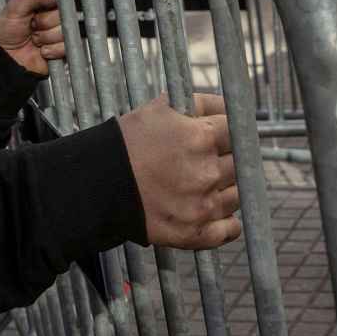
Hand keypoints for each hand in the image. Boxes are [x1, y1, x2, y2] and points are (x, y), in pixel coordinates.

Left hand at [0, 0, 64, 75]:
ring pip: (65, 31)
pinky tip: (41, 49)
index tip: (44, 7)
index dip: (57, 2)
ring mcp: (62, 32)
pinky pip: (66, 47)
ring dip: (46, 37)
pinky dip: (51, 49)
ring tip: (34, 37)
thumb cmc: (7, 28)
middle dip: (45, 22)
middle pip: (66, 14)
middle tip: (32, 24)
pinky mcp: (64, 49)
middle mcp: (58, 15)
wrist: (3, 55)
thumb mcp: (17, 5)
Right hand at [117, 94, 241, 249]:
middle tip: (205, 160)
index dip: (226, 133)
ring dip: (227, 188)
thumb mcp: (161, 107)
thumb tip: (230, 105)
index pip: (237, 131)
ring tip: (202, 184)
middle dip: (226, 159)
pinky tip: (214, 210)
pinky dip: (228, 222)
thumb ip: (202, 103)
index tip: (217, 137)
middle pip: (240, 163)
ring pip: (237, 195)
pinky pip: (230, 229)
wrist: (96, 185)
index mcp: (201, 138)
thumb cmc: (127, 143)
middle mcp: (207, 172)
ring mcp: (203, 205)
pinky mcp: (194, 233)